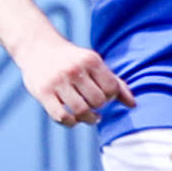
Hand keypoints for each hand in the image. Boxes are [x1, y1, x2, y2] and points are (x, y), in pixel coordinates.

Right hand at [14, 33, 136, 126]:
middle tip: (94, 105)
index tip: (104, 96)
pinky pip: (62, 116)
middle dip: (99, 107)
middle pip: (97, 101)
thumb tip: (133, 105)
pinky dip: (71, 122)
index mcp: (91, 60)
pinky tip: (74, 119)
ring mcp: (57, 81)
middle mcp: (74, 70)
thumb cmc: (73, 60)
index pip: (111, 88)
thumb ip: (115, 82)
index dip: (111, 97)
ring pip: (81, 111)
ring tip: (89, 116)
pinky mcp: (43, 92)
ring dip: (88, 119)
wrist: (38, 47)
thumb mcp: (94, 64)